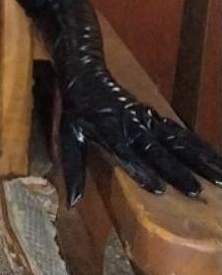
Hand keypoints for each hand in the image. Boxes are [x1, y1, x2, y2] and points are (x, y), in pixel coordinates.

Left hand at [56, 73, 221, 207]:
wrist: (87, 71)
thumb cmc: (75, 109)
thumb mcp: (67, 136)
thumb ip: (73, 169)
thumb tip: (71, 202)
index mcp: (108, 130)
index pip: (126, 153)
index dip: (142, 170)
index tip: (158, 189)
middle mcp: (132, 125)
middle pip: (158, 149)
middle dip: (178, 170)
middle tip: (197, 191)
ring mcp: (148, 120)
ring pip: (178, 140)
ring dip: (200, 158)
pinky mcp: (157, 117)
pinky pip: (182, 134)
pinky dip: (201, 147)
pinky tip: (217, 160)